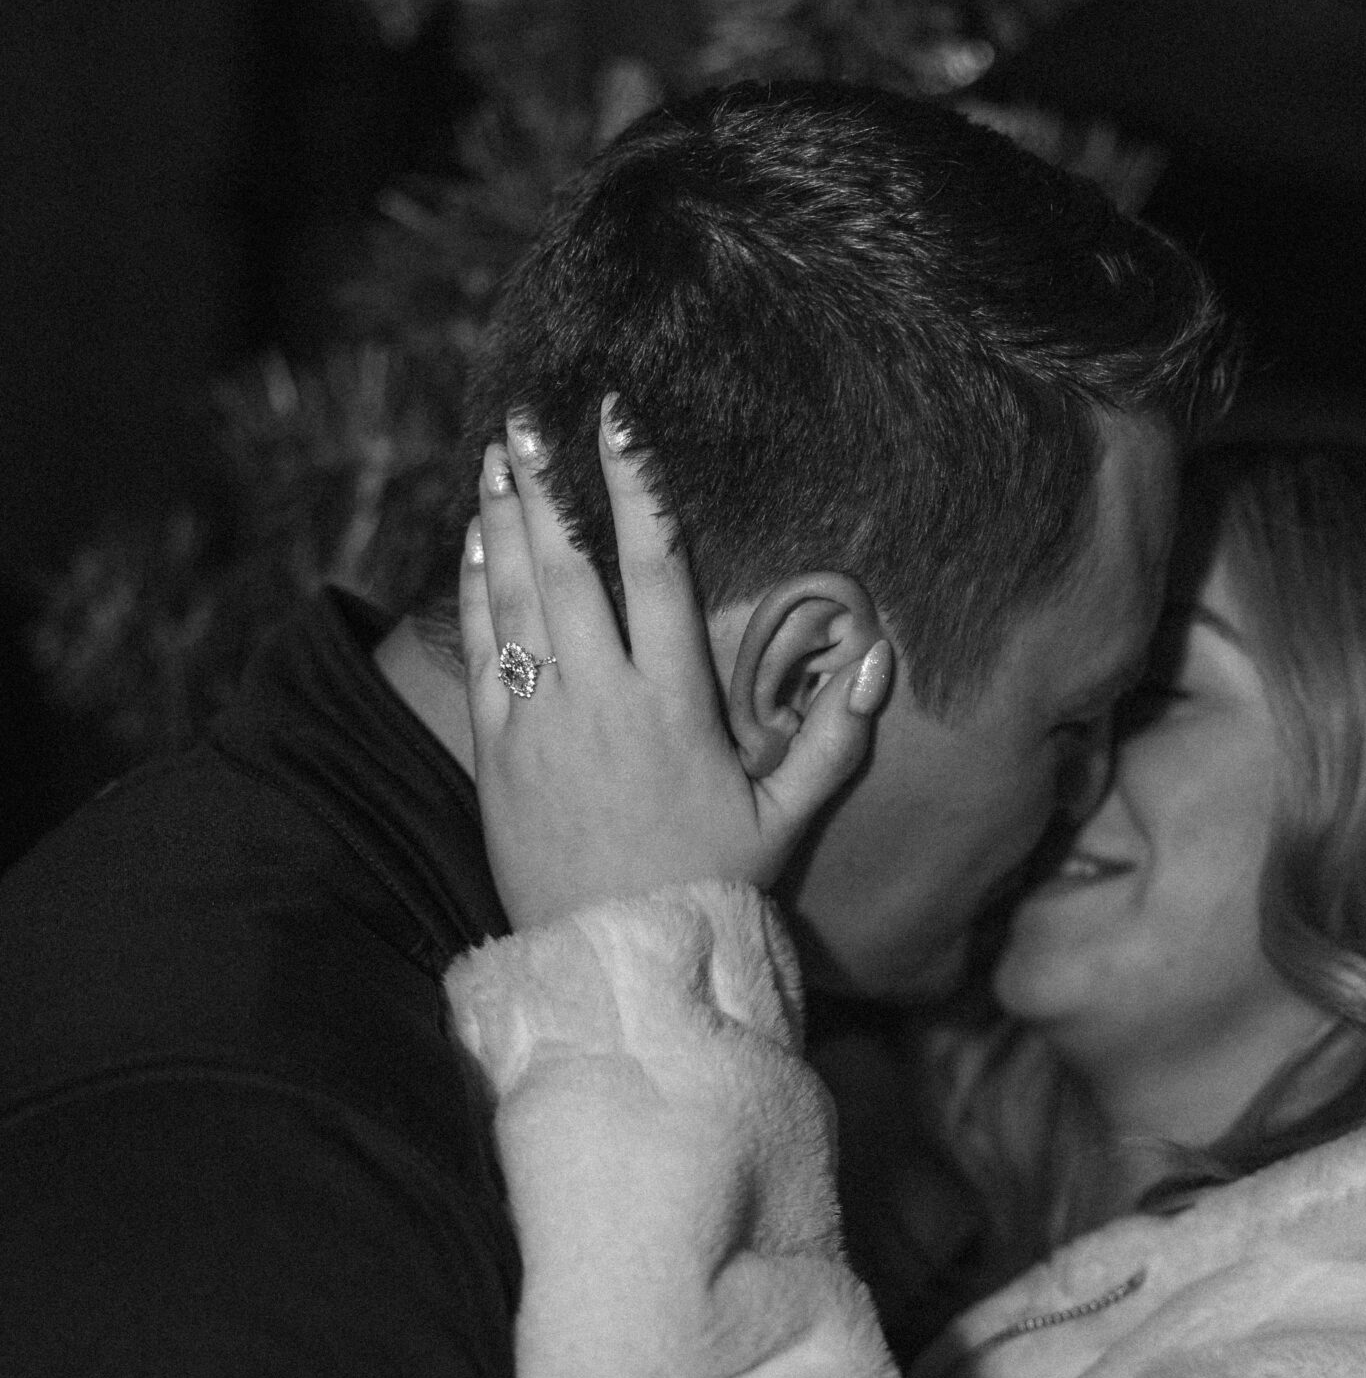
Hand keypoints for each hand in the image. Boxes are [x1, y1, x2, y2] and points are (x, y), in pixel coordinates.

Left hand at [461, 403, 893, 929]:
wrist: (620, 963)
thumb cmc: (709, 887)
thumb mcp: (784, 820)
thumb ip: (835, 739)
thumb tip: (877, 660)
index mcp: (675, 704)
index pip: (655, 568)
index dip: (637, 486)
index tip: (618, 421)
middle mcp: (602, 699)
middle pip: (570, 566)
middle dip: (549, 484)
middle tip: (530, 415)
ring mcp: (542, 723)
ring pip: (516, 597)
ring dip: (505, 520)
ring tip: (501, 454)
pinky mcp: (498, 754)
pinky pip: (485, 651)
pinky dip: (478, 588)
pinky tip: (477, 540)